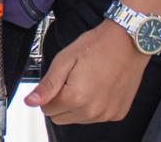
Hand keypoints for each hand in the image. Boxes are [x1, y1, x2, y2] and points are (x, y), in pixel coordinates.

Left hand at [24, 20, 150, 124]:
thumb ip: (47, 85)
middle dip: (61, 101)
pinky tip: (100, 87)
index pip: (47, 109)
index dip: (49, 93)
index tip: (60, 79)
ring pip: (78, 118)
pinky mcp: (118, 113)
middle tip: (72, 79)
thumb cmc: (98, 45)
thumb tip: (30, 102)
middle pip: (61, 118)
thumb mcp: (65, 59)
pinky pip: (97, 117)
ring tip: (88, 81)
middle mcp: (92, 111)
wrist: (129, 41)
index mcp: (76, 98)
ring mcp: (107, 114)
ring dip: (78, 105)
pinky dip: (94, 106)